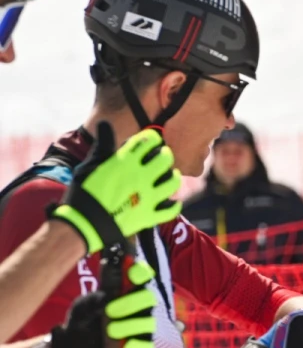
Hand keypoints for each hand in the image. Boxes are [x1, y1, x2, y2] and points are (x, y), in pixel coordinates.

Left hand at [49, 260, 157, 347]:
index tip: (131, 274)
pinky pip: (146, 346)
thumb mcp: (81, 307)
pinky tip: (125, 347)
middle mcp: (137, 307)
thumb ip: (91, 300)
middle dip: (132, 303)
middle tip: (110, 311)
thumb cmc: (82, 320)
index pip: (141, 276)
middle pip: (148, 298)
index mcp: (125, 291)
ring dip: (131, 325)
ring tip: (110, 331)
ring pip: (148, 322)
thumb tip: (105, 298)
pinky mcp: (138, 346)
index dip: (140, 272)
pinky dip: (137, 345)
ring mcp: (140, 327)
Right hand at [50, 123, 182, 253]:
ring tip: (167, 177)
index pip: (149, 141)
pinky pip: (171, 210)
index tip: (150, 142)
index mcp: (126, 161)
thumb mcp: (90, 165)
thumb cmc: (83, 192)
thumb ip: (103, 144)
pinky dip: (173, 206)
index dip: (151, 139)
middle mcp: (141, 176)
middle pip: (165, 158)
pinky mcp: (149, 216)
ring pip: (173, 182)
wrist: (83, 224)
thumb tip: (105, 123)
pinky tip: (170, 202)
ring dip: (172, 178)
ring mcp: (148, 196)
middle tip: (161, 158)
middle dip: (165, 155)